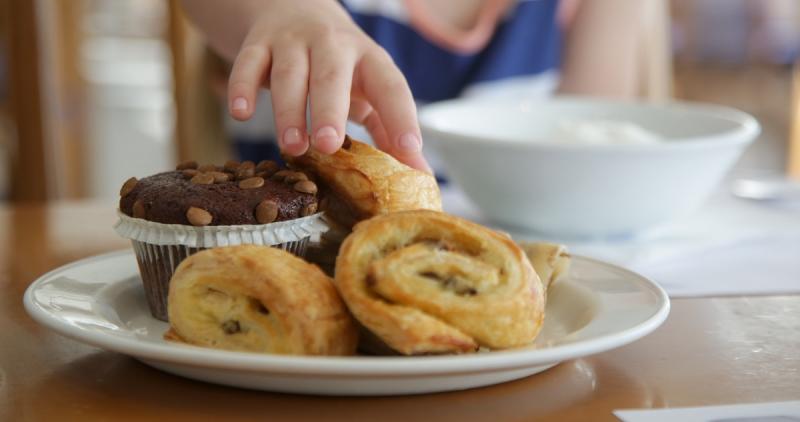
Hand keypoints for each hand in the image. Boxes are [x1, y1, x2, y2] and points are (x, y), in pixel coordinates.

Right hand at [227, 0, 430, 171]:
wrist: (294, 8)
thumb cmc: (341, 66)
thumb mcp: (369, 89)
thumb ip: (390, 130)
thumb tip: (420, 175)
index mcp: (369, 59)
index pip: (391, 86)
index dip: (402, 117)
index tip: (410, 149)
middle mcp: (334, 44)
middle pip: (331, 76)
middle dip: (329, 111)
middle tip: (327, 145)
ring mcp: (293, 41)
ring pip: (289, 74)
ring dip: (288, 110)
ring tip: (292, 147)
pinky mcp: (259, 43)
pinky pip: (248, 62)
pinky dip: (242, 87)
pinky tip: (241, 113)